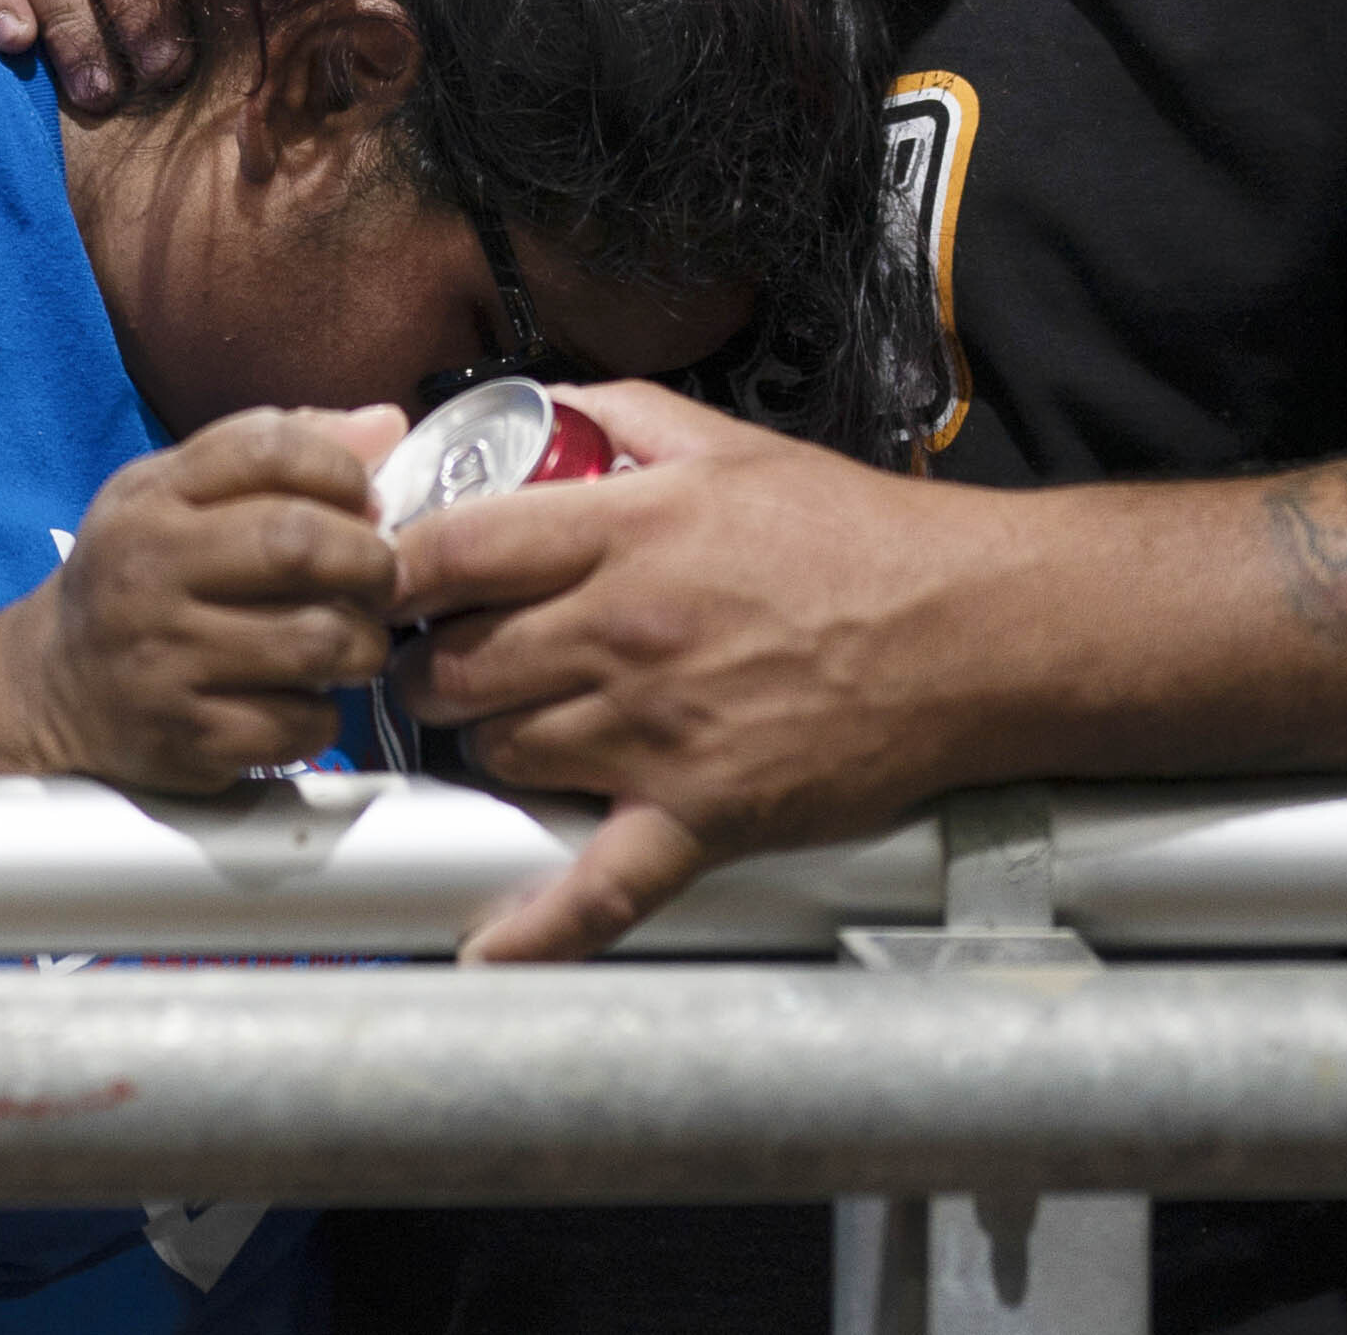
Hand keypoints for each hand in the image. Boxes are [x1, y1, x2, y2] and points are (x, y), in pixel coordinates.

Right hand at [0, 407, 404, 793]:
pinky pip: (297, 724)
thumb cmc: (141, 573)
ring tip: (352, 642)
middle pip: (297, 544)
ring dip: (363, 644)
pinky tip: (303, 699)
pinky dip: (323, 716)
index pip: (267, 449)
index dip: (342, 470)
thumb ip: (277, 449)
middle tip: (379, 577)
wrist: (54, 684)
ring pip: (315, 641)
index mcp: (152, 498)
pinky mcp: (186, 738)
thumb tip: (387, 424)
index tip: (365, 501)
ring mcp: (164, 661)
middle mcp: (149, 572)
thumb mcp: (179, 491)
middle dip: (370, 560)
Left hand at [393, 384, 1001, 964]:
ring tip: (510, 732)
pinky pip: (600, 887)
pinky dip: (536, 925)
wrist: (972, 631)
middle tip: (441, 666)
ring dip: (489, 750)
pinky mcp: (703, 815)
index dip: (388, 572)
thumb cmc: (858, 537)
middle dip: (430, 671)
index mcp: (621, 532)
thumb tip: (542, 402)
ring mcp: (657, 733)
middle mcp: (623, 633)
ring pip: (504, 757)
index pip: (446, 553)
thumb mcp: (729, 443)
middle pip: (456, 668)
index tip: (374, 584)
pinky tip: (486, 944)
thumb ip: (620, 415)